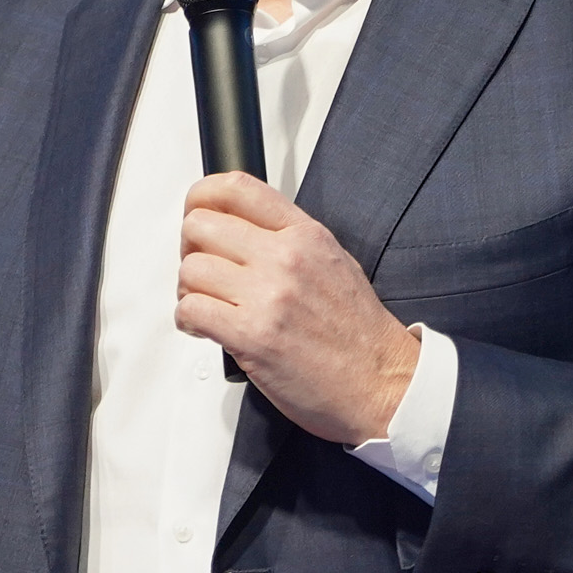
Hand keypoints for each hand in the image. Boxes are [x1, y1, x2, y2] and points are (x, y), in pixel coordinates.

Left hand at [175, 172, 420, 443]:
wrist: (383, 384)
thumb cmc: (360, 335)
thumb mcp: (334, 262)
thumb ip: (289, 240)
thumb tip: (243, 232)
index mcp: (305, 235)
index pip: (236, 188)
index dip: (202, 197)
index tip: (197, 213)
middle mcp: (285, 258)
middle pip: (200, 226)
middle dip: (190, 249)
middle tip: (202, 271)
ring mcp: (268, 295)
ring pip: (190, 269)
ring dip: (189, 291)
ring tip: (207, 306)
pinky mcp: (252, 335)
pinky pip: (191, 311)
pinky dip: (188, 321)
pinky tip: (206, 329)